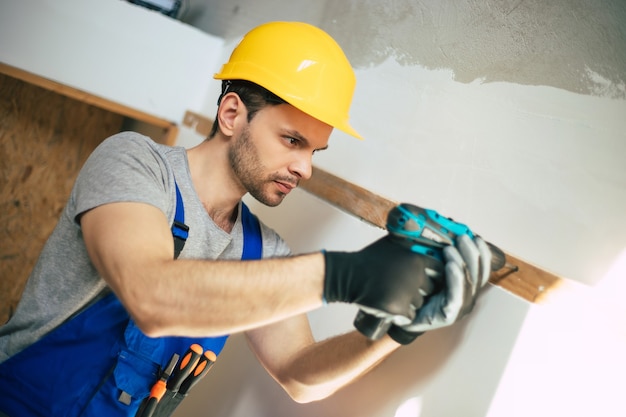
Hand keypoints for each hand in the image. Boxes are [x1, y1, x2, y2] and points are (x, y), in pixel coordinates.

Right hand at [323, 235, 439, 325]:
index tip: (422, 277)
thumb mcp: (392, 244)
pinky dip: (401, 314)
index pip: (438, 270)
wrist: (349, 275)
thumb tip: (423, 237)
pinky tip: (390, 305)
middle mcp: (415, 276)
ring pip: (419, 303)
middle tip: (401, 285)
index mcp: (417, 260)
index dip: (431, 274)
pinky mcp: (398, 308)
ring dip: (409, 302)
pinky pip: (409, 316)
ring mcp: (407, 293)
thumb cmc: (369, 259)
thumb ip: (410, 243)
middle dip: (419, 289)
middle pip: (430, 289)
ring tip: (392, 293)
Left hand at [387, 234, 491, 343]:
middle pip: (477, 274)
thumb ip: (437, 256)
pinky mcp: (449, 316)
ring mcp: (459, 309)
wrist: (399, 315)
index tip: (476, 237)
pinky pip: (456, 295)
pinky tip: (450, 265)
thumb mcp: (429, 270)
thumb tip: (438, 231)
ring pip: (468, 283)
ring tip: (451, 248)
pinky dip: (455, 278)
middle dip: (471, 253)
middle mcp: (466, 298)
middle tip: (462, 237)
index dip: (482, 253)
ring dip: (462, 262)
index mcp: (465, 287)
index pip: (481, 270)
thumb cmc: (415, 291)